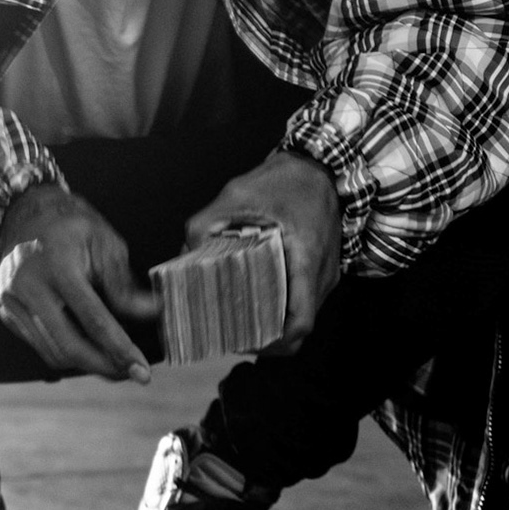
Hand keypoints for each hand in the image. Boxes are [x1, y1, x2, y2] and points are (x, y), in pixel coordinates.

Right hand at [0, 184, 158, 382]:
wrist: (24, 214)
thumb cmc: (71, 226)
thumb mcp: (104, 243)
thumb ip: (124, 284)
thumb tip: (153, 313)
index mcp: (57, 265)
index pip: (93, 319)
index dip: (120, 349)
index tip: (142, 371)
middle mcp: (29, 287)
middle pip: (69, 346)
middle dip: (104, 367)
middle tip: (132, 374)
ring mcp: (13, 302)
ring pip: (53, 352)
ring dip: (87, 365)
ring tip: (115, 364)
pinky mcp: (8, 312)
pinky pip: (40, 345)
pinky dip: (67, 354)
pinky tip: (89, 350)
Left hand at [186, 151, 341, 355]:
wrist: (321, 166)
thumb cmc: (284, 180)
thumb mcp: (238, 194)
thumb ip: (206, 222)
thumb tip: (183, 254)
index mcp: (307, 261)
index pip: (300, 324)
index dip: (272, 343)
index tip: (243, 342)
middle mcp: (322, 276)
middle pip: (297, 328)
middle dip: (265, 338)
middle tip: (231, 334)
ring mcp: (325, 276)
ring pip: (300, 316)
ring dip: (272, 323)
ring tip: (237, 318)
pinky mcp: (320, 271)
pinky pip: (302, 300)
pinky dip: (280, 307)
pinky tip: (253, 297)